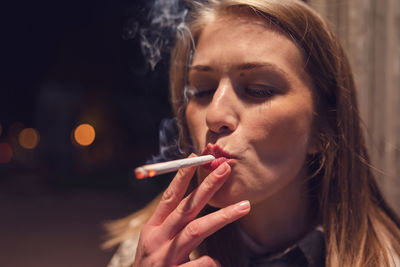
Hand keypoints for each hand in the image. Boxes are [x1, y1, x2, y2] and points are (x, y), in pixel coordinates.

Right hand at [133, 155, 250, 266]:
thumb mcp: (153, 243)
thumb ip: (169, 224)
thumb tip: (192, 202)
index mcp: (153, 229)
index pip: (169, 198)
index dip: (182, 177)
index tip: (195, 159)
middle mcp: (158, 240)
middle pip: (186, 208)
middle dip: (207, 187)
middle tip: (225, 169)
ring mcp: (165, 258)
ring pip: (196, 231)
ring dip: (221, 216)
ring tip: (244, 206)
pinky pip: (201, 265)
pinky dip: (211, 262)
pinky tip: (218, 262)